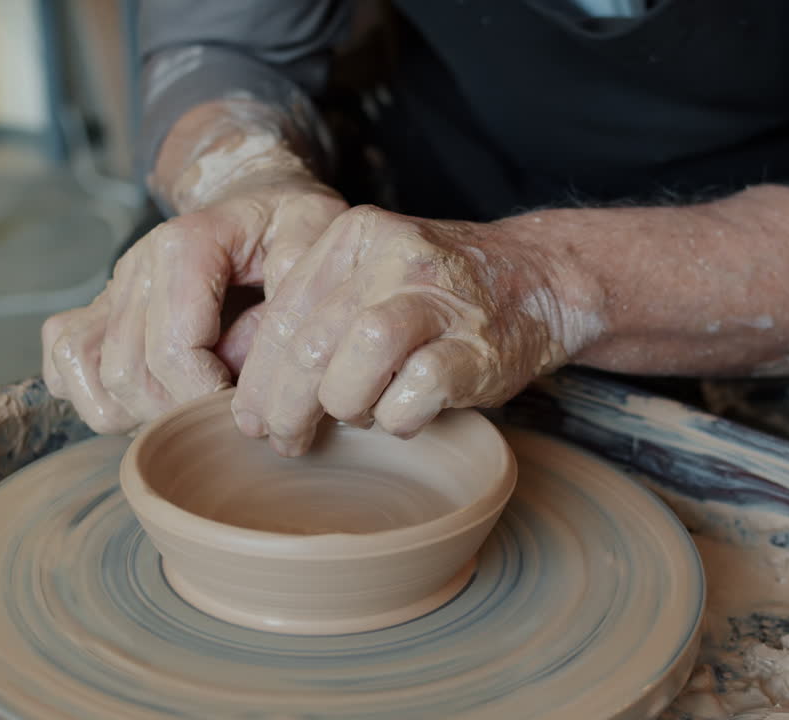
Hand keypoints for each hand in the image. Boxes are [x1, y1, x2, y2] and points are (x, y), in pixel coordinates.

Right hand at [42, 173, 346, 433]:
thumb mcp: (317, 234)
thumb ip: (291, 292)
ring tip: (188, 412)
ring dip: (135, 412)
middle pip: (128, 373)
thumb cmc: (290, 224)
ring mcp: (110, 289)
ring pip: (86, 374)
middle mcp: (136, 265)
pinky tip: (149, 401)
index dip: (206, 395)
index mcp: (185, 244)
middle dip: (176, 412)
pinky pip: (63, 365)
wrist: (259, 201)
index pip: (173, 350)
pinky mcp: (96, 310)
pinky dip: (95, 397)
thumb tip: (248, 361)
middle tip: (223, 418)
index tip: (243, 410)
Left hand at [231, 205, 601, 455]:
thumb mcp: (373, 274)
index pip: (282, 314)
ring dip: (342, 408)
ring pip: (353, 364)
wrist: (540, 280)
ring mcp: (438, 301)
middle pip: (309, 346)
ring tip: (354, 419)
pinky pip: (412, 396)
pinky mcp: (475, 348)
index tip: (248, 418)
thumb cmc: (441, 292)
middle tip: (283, 440)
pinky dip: (398, 420)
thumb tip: (253, 388)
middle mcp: (393, 257)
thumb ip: (318, 311)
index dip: (256, 377)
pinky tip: (404, 416)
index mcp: (355, 235)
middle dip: (284, 408)